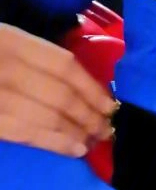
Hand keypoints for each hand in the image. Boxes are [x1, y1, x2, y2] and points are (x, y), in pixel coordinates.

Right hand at [0, 24, 115, 156]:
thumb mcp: (0, 42)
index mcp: (8, 39)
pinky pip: (28, 134)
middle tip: (107, 129)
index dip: (92, 88)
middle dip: (91, 115)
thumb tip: (77, 84)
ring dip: (80, 132)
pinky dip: (57, 143)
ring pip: (50, 116)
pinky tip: (76, 150)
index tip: (110, 104)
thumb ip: (29, 57)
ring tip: (95, 140)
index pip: (63, 66)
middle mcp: (4, 65)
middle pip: (62, 95)